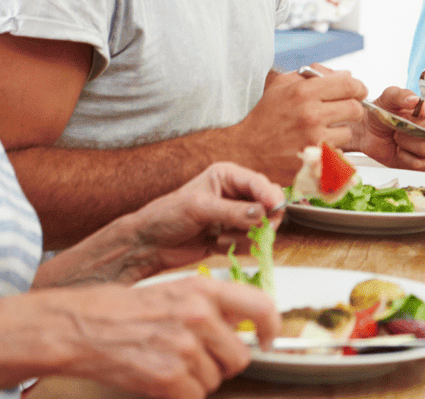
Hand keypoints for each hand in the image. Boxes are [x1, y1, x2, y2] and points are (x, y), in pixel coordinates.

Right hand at [45, 275, 277, 398]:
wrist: (78, 327)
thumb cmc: (122, 309)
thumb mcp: (173, 290)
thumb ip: (210, 305)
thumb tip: (245, 324)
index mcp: (203, 289)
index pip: (261, 306)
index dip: (271, 328)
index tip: (267, 340)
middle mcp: (199, 316)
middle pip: (240, 357)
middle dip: (222, 364)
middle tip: (195, 358)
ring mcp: (185, 347)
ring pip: (216, 380)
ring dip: (197, 379)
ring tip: (168, 362)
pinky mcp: (168, 377)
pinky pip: (194, 397)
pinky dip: (180, 395)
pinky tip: (159, 378)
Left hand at [111, 163, 285, 282]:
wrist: (149, 244)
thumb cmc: (167, 217)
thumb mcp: (199, 208)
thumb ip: (232, 211)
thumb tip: (262, 214)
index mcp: (227, 176)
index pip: (259, 183)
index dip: (270, 196)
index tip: (274, 210)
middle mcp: (235, 194)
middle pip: (268, 205)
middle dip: (260, 220)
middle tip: (250, 230)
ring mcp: (236, 216)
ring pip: (262, 227)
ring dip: (243, 237)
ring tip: (217, 238)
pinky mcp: (233, 236)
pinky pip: (250, 243)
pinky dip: (236, 247)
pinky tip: (214, 245)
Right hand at [225, 66, 367, 182]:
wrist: (245, 150)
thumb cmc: (263, 117)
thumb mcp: (281, 86)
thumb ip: (312, 75)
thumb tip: (345, 73)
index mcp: (303, 92)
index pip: (349, 84)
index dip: (358, 88)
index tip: (357, 92)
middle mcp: (311, 114)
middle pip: (355, 109)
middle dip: (352, 110)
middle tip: (342, 113)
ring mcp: (313, 139)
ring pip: (348, 132)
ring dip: (339, 132)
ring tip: (322, 132)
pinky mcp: (314, 160)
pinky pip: (339, 152)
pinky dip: (332, 150)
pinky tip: (317, 146)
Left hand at [362, 86, 424, 169]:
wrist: (368, 132)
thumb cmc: (382, 112)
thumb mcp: (387, 98)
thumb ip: (400, 95)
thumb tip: (414, 100)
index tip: (422, 109)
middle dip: (420, 127)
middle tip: (402, 123)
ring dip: (408, 142)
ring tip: (397, 136)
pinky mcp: (423, 163)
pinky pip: (421, 164)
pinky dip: (405, 156)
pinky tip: (398, 149)